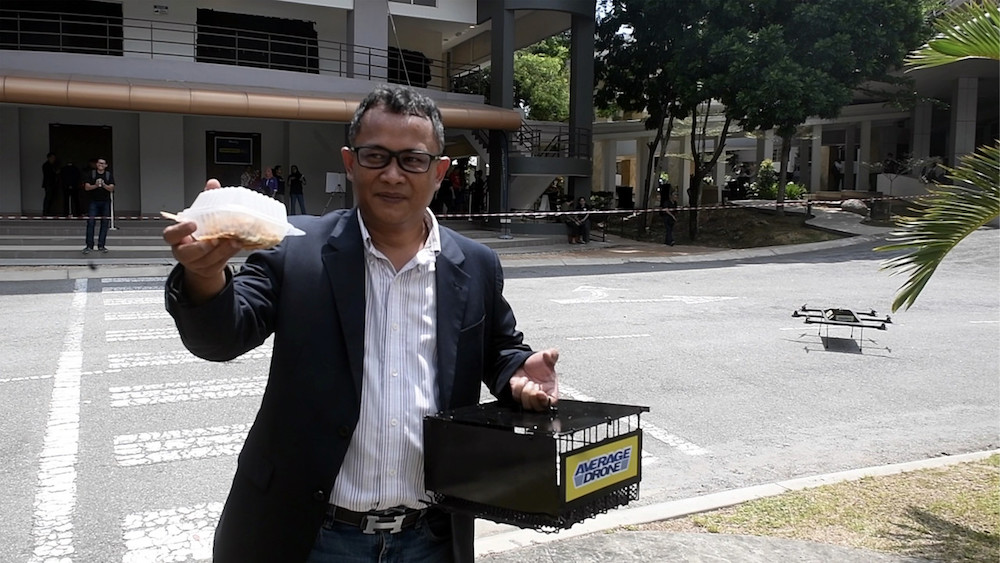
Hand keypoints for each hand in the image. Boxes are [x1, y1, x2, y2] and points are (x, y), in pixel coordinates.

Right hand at [162, 178, 239, 302]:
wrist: (204, 256)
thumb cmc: (199, 233)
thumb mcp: (201, 216)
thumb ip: (206, 200)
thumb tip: (213, 183)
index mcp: (176, 237)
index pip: (170, 235)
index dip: (180, 230)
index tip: (192, 224)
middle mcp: (183, 252)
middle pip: (188, 253)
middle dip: (202, 247)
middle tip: (215, 239)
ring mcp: (196, 263)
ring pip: (206, 260)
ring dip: (222, 251)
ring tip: (234, 241)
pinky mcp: (209, 269)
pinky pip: (219, 264)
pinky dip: (229, 254)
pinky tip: (237, 245)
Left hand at [509, 348, 558, 410]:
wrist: (524, 362)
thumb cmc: (537, 363)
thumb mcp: (546, 357)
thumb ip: (552, 355)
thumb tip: (551, 353)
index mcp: (551, 390)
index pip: (551, 402)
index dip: (546, 401)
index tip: (541, 393)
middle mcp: (540, 396)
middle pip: (538, 408)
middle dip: (534, 397)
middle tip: (534, 385)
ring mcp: (529, 397)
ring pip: (527, 405)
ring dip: (526, 393)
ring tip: (528, 381)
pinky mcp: (518, 395)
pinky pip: (517, 396)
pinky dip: (518, 388)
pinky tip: (522, 379)